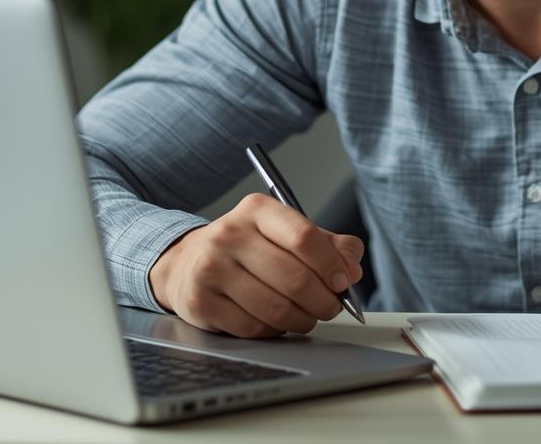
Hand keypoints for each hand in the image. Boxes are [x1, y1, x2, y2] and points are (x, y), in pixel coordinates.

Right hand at [147, 193, 364, 337]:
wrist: (187, 263)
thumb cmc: (248, 249)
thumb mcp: (286, 234)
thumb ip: (328, 245)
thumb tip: (353, 268)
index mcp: (257, 210)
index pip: (304, 237)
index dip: (332, 266)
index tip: (344, 283)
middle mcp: (230, 234)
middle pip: (294, 278)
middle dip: (323, 301)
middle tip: (330, 308)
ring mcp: (211, 268)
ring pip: (276, 308)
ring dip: (302, 320)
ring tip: (306, 316)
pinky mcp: (200, 302)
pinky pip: (253, 328)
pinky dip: (274, 331)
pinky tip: (275, 321)